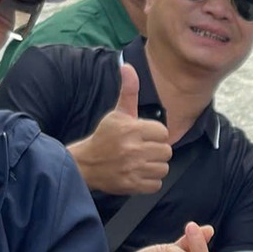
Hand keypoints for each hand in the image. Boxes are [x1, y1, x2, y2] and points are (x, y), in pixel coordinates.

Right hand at [70, 62, 171, 196]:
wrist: (86, 164)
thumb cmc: (105, 137)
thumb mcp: (117, 113)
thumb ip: (129, 91)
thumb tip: (127, 66)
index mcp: (130, 129)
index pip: (163, 133)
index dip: (156, 135)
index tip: (144, 136)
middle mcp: (132, 149)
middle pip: (166, 151)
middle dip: (157, 151)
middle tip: (144, 150)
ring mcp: (132, 168)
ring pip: (163, 168)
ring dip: (155, 166)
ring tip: (142, 162)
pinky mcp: (131, 185)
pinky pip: (156, 184)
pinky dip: (150, 181)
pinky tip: (139, 174)